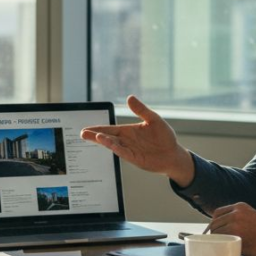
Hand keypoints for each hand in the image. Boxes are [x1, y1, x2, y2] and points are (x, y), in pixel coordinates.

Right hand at [79, 96, 195, 185]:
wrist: (174, 154)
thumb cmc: (164, 137)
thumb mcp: (153, 119)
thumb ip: (141, 110)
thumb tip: (130, 97)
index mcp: (128, 131)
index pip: (109, 129)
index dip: (97, 128)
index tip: (86, 128)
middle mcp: (126, 141)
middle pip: (107, 137)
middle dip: (94, 135)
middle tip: (82, 133)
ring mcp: (130, 150)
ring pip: (113, 145)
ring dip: (104, 141)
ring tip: (95, 136)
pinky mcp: (136, 159)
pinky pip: (124, 153)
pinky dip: (117, 149)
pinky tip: (110, 145)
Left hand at [208, 202, 255, 255]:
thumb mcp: (251, 216)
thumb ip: (237, 217)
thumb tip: (220, 226)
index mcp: (239, 206)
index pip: (217, 213)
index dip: (215, 223)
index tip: (217, 231)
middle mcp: (236, 212)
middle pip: (214, 223)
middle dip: (215, 233)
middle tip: (219, 242)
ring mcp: (235, 223)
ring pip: (216, 232)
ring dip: (217, 240)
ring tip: (224, 245)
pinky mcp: (236, 235)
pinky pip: (221, 240)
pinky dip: (221, 245)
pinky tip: (226, 248)